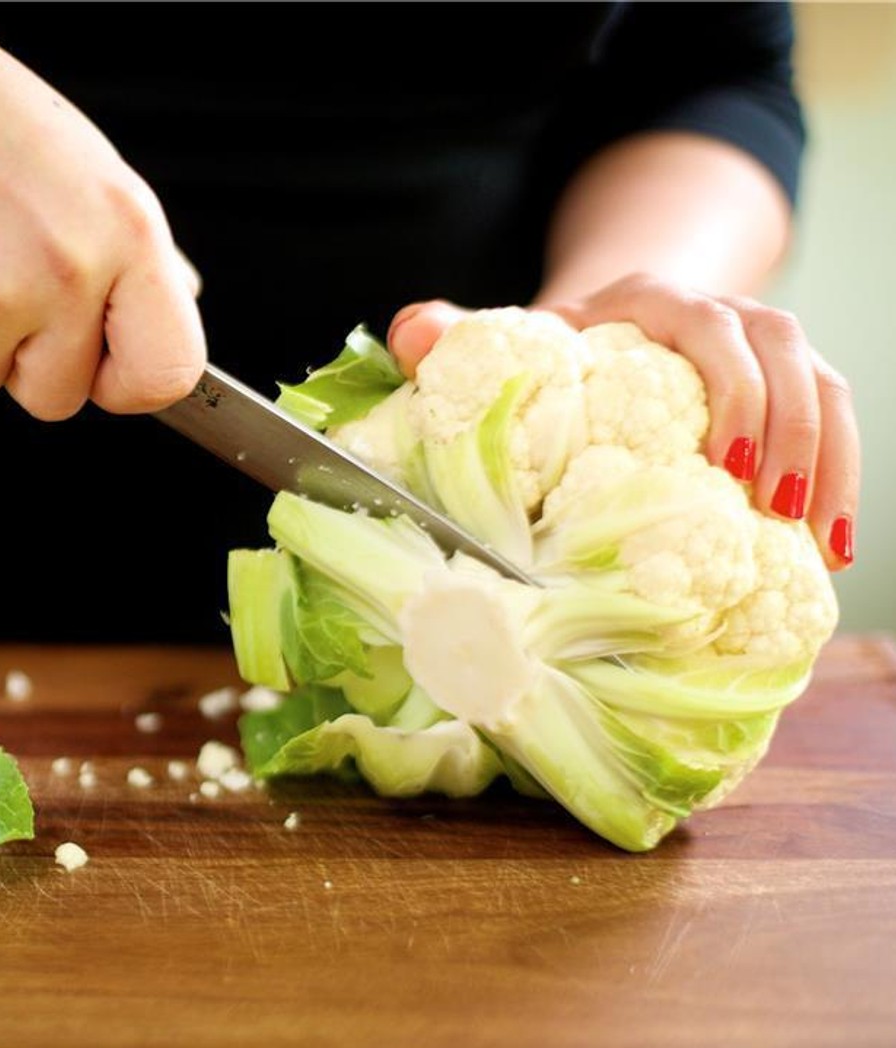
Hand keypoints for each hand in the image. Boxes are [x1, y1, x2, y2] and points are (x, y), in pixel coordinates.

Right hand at [0, 6, 203, 420]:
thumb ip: (132, 255)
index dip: (130, 385)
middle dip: (28, 364)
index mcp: (128, 232)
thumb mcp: (88, 170)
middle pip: (60, 399)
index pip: (166, 371)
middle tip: (5, 286)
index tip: (105, 370)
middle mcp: (70, 268)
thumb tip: (176, 304)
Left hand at [387, 274, 858, 569]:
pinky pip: (837, 418)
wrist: (606, 323)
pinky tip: (832, 543)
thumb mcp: (512, 340)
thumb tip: (409, 331)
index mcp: (651, 302)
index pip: (709, 328)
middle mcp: (721, 313)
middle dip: (791, 434)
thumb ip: (460, 335)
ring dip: (831, 460)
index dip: (729, 389)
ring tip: (818, 539)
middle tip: (773, 512)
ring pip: (825, 385)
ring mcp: (763, 347)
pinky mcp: (789, 385)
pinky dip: (841, 475)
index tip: (728, 460)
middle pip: (782, 355)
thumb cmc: (555, 348)